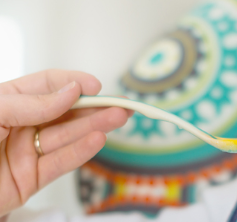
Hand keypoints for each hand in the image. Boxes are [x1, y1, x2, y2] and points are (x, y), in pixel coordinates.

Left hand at [0, 70, 131, 216]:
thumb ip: (29, 103)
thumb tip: (70, 91)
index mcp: (7, 102)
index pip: (46, 86)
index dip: (73, 83)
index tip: (95, 85)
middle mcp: (20, 125)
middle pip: (64, 113)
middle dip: (93, 108)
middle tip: (120, 105)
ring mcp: (27, 152)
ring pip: (66, 137)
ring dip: (94, 128)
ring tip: (117, 119)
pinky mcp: (32, 179)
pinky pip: (60, 163)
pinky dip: (81, 152)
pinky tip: (98, 141)